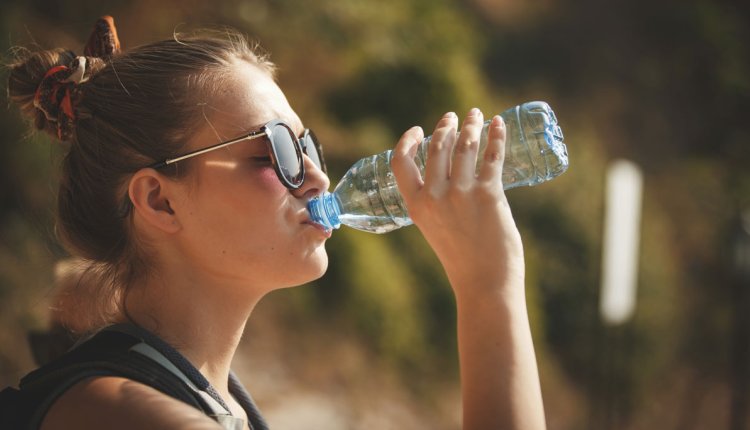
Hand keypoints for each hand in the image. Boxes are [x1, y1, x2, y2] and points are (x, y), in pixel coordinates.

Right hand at [391, 108, 524, 297]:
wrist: (484, 284)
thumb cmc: (463, 260)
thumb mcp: (435, 228)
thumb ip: (436, 202)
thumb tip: (452, 173)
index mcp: (416, 206)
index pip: (401, 162)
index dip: (408, 141)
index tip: (419, 130)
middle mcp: (435, 197)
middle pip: (437, 147)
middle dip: (446, 126)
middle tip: (456, 117)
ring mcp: (461, 195)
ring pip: (464, 146)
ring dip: (471, 125)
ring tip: (477, 115)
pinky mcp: (489, 195)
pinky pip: (492, 156)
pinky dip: (496, 136)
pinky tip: (499, 124)